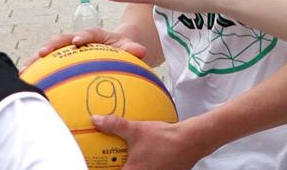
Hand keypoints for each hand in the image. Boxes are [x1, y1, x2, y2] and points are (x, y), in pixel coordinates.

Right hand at [21, 27, 148, 68]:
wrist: (116, 46)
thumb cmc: (123, 48)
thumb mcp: (130, 47)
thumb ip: (133, 48)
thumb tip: (140, 50)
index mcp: (95, 34)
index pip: (88, 33)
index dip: (81, 36)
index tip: (77, 42)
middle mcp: (79, 39)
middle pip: (62, 39)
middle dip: (51, 45)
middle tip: (42, 53)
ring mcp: (69, 48)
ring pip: (51, 51)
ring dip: (37, 58)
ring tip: (25, 68)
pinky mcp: (63, 58)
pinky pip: (50, 64)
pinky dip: (39, 71)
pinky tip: (27, 81)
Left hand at [93, 115, 215, 169]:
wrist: (192, 141)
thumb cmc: (166, 139)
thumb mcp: (137, 130)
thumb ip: (115, 125)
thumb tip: (97, 120)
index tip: (94, 167)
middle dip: (116, 167)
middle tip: (109, 161)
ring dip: (131, 166)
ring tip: (127, 158)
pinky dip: (143, 165)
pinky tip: (143, 157)